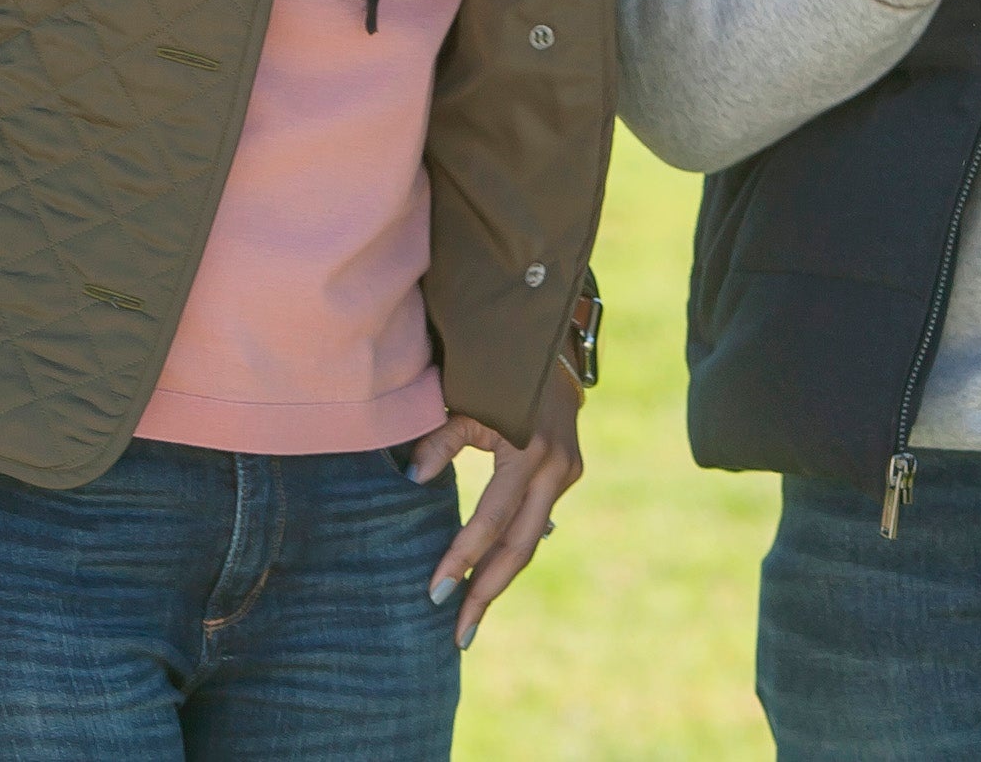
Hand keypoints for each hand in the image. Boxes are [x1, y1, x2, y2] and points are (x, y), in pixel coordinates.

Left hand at [407, 367, 583, 649]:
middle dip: (487, 592)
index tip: (435, 593)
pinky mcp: (569, 474)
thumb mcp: (464, 400)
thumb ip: (440, 441)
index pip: (491, 520)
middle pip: (520, 547)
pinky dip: (510, 550)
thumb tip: (411, 481)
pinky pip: (535, 522)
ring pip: (530, 541)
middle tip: (458, 635)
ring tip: (468, 619)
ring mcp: (568, 473)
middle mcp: (556, 469)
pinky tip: (487, 579)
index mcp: (530, 451)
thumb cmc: (493, 370)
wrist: (548, 346)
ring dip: (499, 579)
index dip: (463, 558)